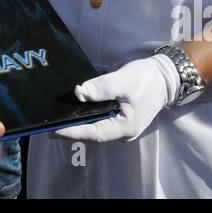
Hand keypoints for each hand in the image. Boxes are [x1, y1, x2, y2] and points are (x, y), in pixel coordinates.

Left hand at [54, 55, 178, 142]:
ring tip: (55, 120)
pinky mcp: (119, 119)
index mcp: (125, 127)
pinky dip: (85, 119)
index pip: (94, 134)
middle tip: (47, 125)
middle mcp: (123, 132)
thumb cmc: (146, 79)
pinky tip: (72, 112)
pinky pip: (99, 123)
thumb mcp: (124, 79)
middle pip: (93, 135)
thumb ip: (102, 87)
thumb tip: (79, 93)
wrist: (164, 77)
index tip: (53, 130)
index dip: (73, 132)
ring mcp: (121, 127)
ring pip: (95, 130)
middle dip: (71, 131)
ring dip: (76, 126)